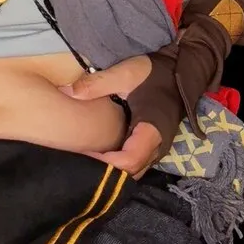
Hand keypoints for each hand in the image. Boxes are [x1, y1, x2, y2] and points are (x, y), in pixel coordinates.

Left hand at [58, 55, 161, 178]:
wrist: (177, 71)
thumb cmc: (152, 73)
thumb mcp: (124, 73)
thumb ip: (96, 84)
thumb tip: (67, 92)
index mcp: (151, 132)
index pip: (128, 161)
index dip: (105, 163)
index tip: (83, 154)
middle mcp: (156, 146)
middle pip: (130, 172)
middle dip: (105, 170)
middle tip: (79, 159)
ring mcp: (155, 148)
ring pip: (133, 170)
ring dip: (112, 168)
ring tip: (86, 157)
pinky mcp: (151, 145)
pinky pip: (135, 162)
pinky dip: (118, 162)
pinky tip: (100, 152)